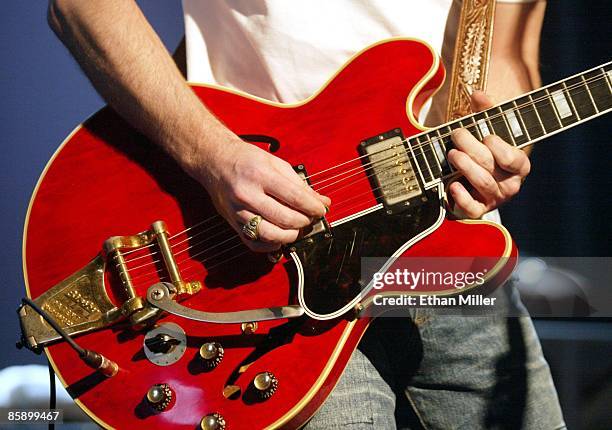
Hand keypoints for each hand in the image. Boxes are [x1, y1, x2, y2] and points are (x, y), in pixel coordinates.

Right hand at [188, 133, 329, 251]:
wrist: (215, 160)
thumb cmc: (246, 159)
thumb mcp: (276, 163)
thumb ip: (300, 184)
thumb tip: (321, 201)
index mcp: (261, 175)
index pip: (295, 198)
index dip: (314, 207)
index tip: (321, 210)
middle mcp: (247, 194)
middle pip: (285, 219)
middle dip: (305, 222)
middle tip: (310, 218)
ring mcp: (238, 211)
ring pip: (271, 235)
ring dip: (290, 236)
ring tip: (297, 228)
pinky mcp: (232, 222)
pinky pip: (254, 243)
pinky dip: (270, 245)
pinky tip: (279, 238)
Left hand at [447, 91, 530, 217]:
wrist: (473, 180)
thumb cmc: (484, 151)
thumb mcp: (487, 130)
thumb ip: (485, 112)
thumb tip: (477, 93)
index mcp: (518, 165)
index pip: (515, 159)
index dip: (500, 148)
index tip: (487, 136)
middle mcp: (510, 184)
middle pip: (492, 166)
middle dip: (472, 148)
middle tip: (457, 135)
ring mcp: (494, 198)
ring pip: (483, 183)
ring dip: (465, 166)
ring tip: (452, 153)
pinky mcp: (477, 210)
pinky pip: (472, 208)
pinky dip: (461, 197)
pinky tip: (451, 185)